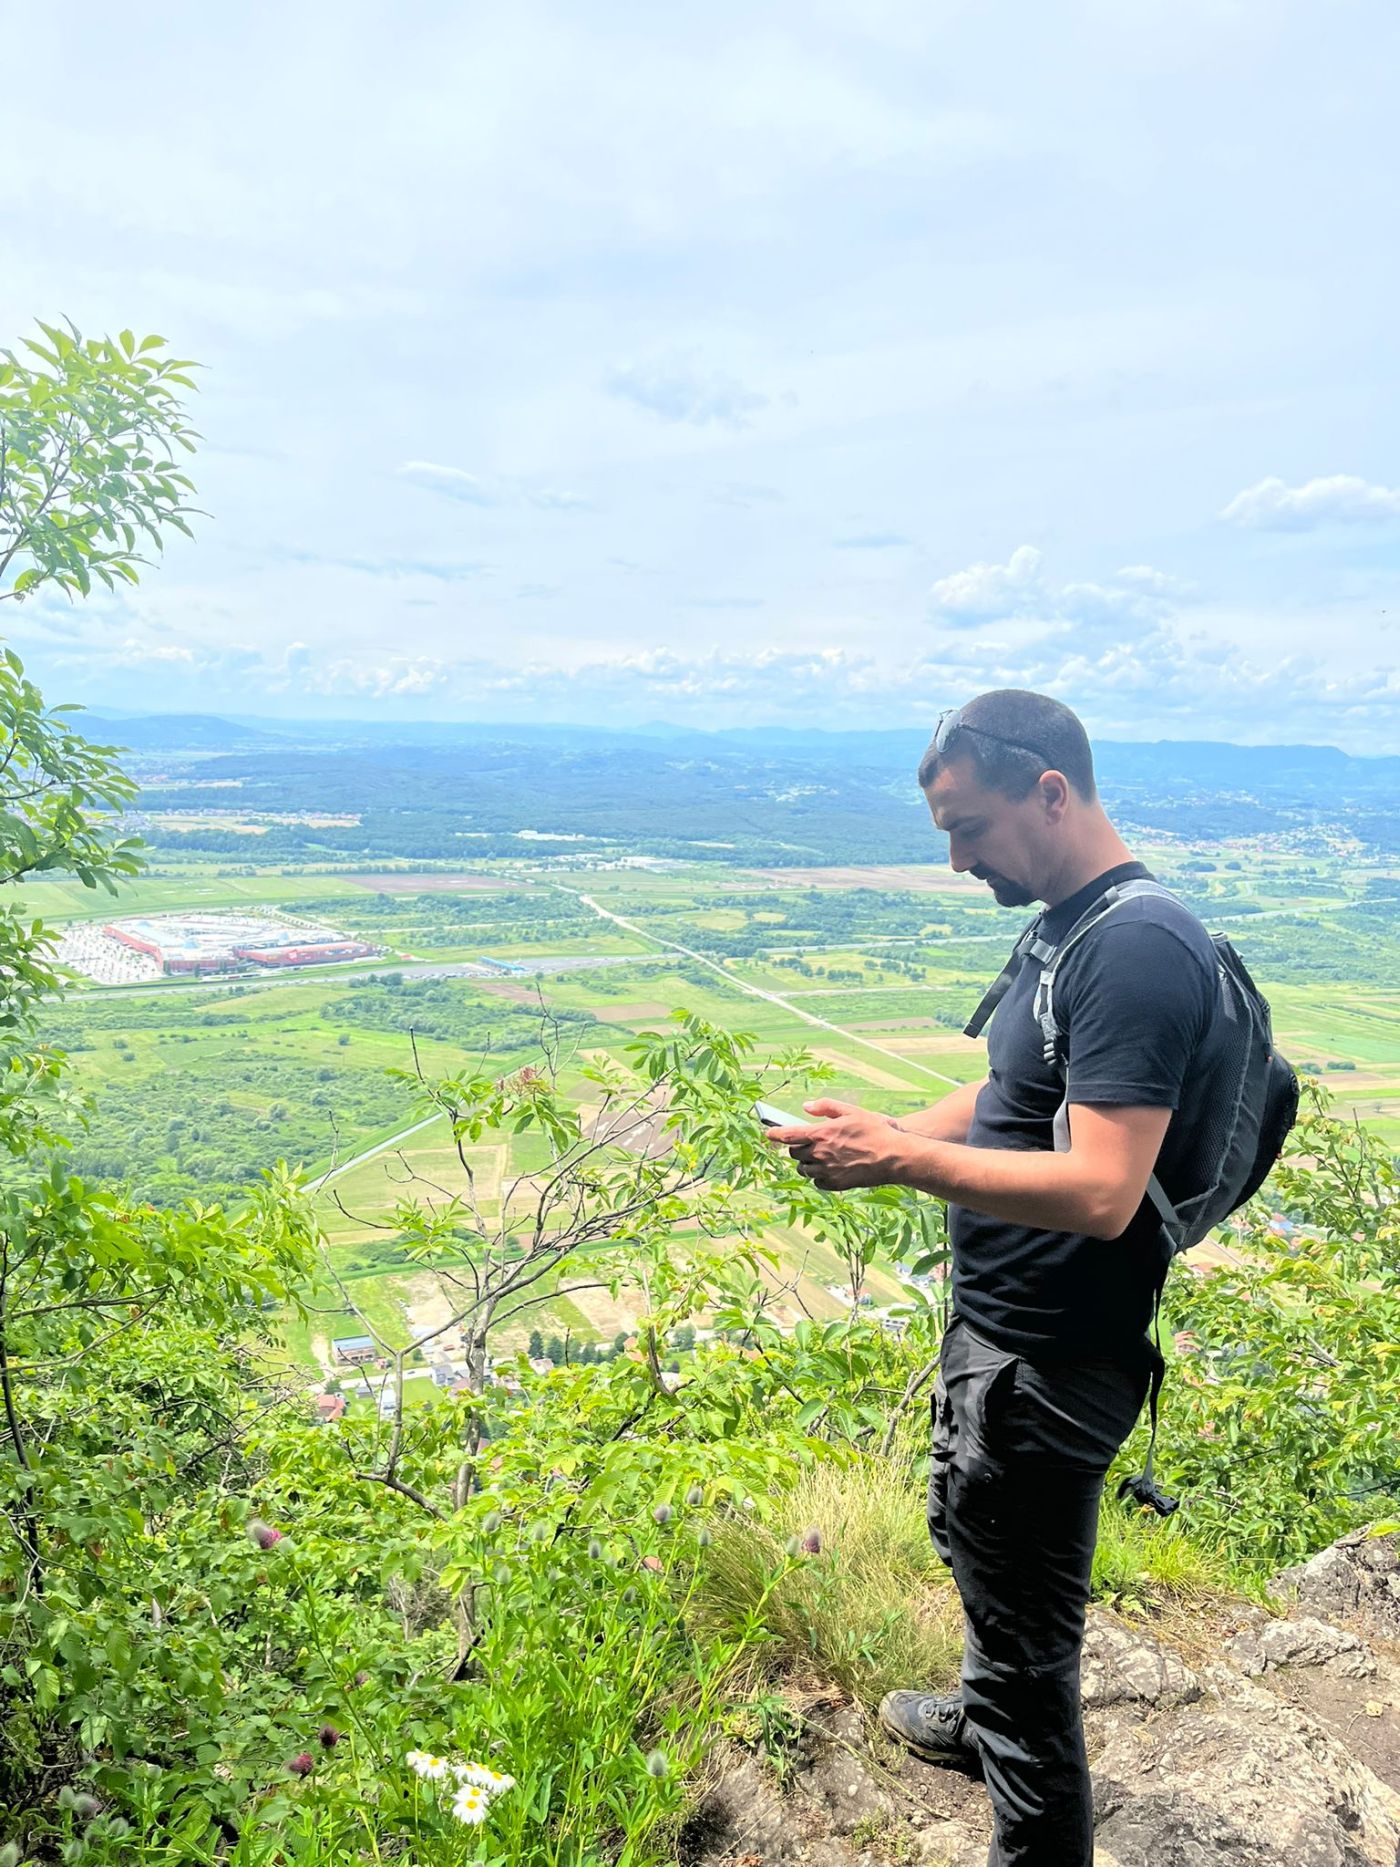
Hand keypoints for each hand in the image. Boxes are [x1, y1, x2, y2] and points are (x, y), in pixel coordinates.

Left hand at [765, 1099, 904, 1191]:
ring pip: (804, 1169)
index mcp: (821, 1134)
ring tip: (819, 1156)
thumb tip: (806, 1106)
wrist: (894, 1157)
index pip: (788, 1135)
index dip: (775, 1134)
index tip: (768, 1133)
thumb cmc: (874, 1130)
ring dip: (806, 1162)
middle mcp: (820, 1154)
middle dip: (796, 1147)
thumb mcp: (851, 1111)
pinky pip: (817, 1182)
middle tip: (807, 1142)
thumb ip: (826, 1107)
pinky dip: (818, 1176)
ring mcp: (827, 1171)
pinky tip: (829, 1169)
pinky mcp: (835, 1184)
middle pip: (794, 1153)